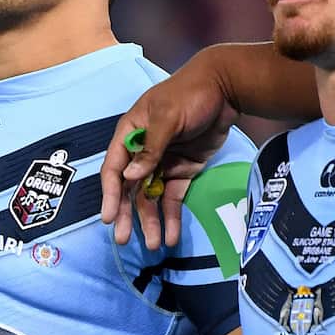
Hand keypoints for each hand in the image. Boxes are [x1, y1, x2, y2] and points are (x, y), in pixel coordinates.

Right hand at [100, 52, 238, 249]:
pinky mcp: (183, 171)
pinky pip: (173, 197)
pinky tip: (170, 236)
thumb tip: (130, 177)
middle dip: (126, 214)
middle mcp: (142, 151)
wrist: (226, 89)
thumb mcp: (168, 117)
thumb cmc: (190, 95)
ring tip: (154, 245)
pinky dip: (171, 216)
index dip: (110, 193)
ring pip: (151, 197)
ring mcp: (163, 162)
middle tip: (123, 239)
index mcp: (130, 133)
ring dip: (150, 221)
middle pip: (129, 188)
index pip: (114, 167)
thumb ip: (150, 148)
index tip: (108, 217)